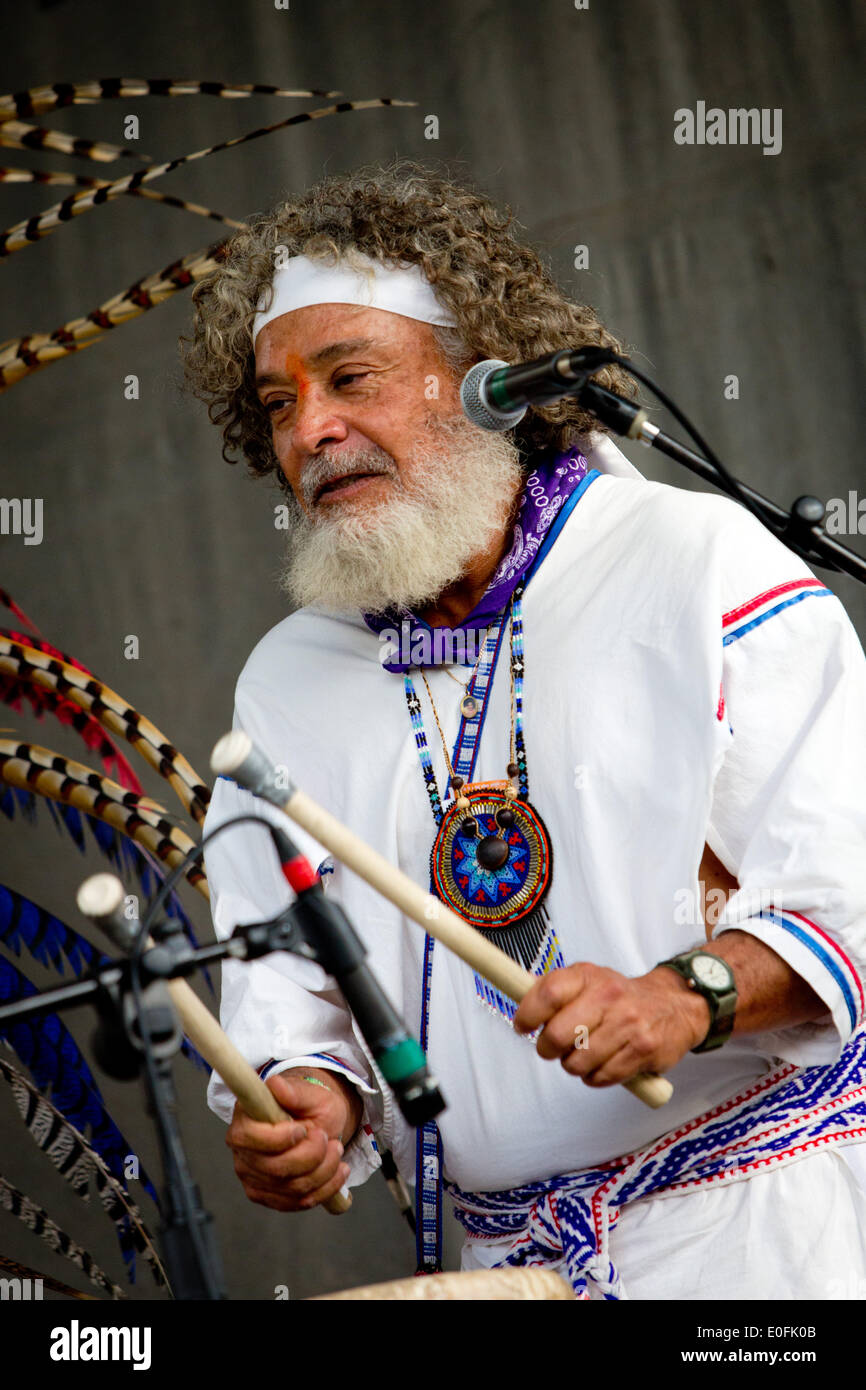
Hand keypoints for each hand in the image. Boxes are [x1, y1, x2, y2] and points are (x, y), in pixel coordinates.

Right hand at [227, 1071, 351, 1211]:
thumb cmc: (311, 1106)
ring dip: (324, 1171)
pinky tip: (338, 1171)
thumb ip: (294, 1091)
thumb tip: (276, 1085)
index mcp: (244, 1119)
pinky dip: (325, 1188)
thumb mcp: (311, 1093)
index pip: (250, 1138)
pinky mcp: (267, 1195)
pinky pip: (298, 1203)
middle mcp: (242, 1151)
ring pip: (291, 1188)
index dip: (280, 1138)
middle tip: (329, 1138)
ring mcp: (252, 1177)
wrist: (317, 1124)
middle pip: (276, 1169)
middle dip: (312, 1155)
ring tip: (337, 1149)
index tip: (304, 1129)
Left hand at [513, 961, 710, 1086]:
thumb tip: (520, 1006)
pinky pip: (601, 1078)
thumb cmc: (620, 997)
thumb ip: (555, 990)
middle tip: (553, 1048)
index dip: (528, 1014)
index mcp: (589, 975)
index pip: (548, 993)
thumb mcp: (589, 979)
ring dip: (573, 1065)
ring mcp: (628, 1024)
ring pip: (578, 1062)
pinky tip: (603, 1063)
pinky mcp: (643, 1051)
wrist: (674, 1005)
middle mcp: (608, 996)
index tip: (523, 1026)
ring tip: (584, 1054)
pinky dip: (595, 1077)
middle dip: (548, 1049)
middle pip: (558, 1035)